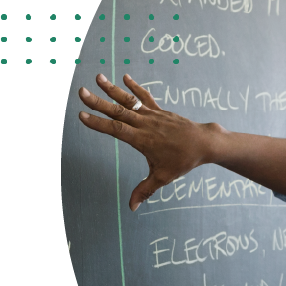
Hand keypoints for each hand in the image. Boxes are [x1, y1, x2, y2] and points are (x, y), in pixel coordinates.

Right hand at [77, 73, 215, 209]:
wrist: (204, 143)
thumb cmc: (183, 161)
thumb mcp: (162, 177)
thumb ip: (144, 191)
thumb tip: (131, 208)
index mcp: (142, 140)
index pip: (116, 130)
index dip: (98, 123)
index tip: (82, 115)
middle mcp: (145, 124)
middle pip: (118, 111)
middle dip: (98, 102)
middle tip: (81, 92)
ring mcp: (153, 115)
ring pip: (129, 101)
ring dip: (112, 89)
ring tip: (98, 77)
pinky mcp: (160, 111)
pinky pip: (145, 98)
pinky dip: (135, 87)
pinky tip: (125, 77)